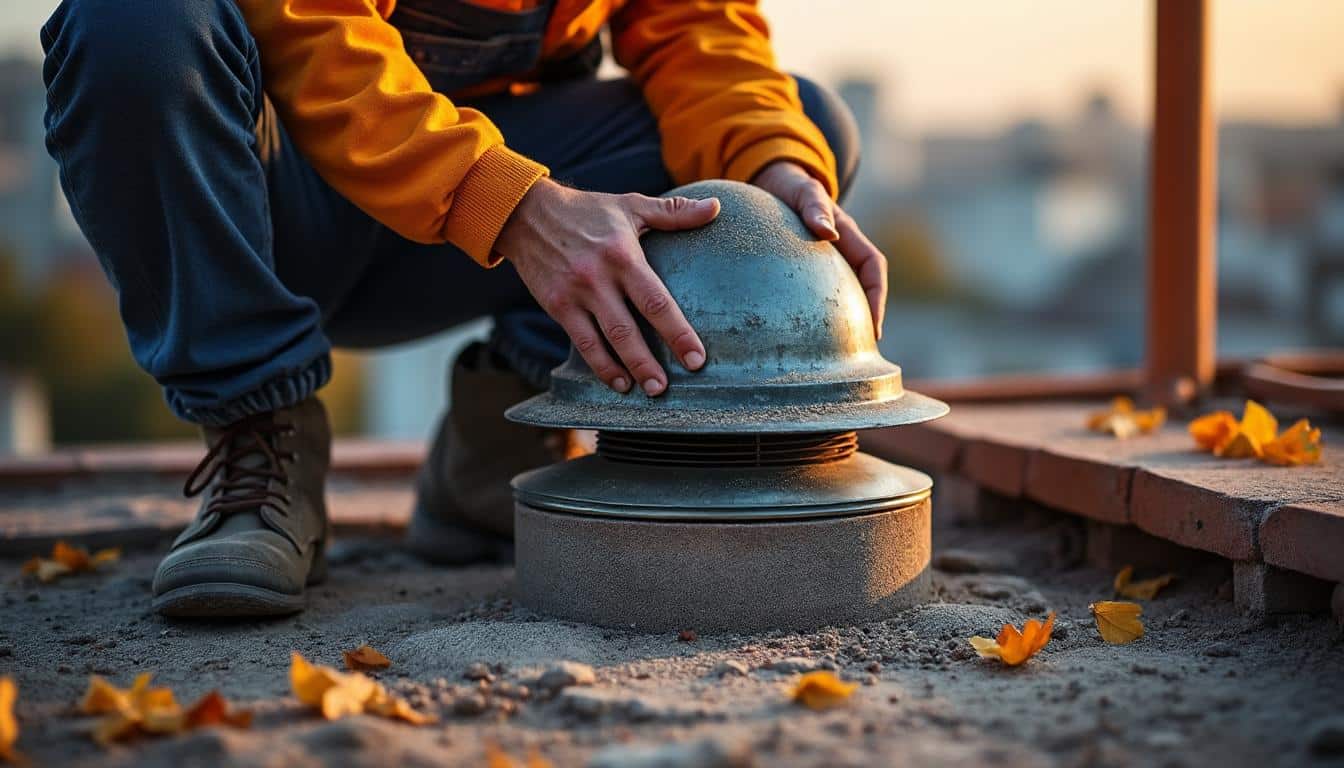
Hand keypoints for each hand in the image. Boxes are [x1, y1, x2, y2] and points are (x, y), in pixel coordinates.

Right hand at [494, 178, 719, 395]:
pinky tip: (617, 381)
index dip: (677, 333)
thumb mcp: (631, 205)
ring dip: (627, 369)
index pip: (656, 301)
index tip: (696, 358)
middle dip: (650, 362)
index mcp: (623, 254)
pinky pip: (581, 342)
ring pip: (604, 341)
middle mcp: (598, 277)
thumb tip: (716, 207)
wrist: (526, 213)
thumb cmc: (587, 210)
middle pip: (629, 329)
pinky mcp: (556, 305)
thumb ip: (674, 212)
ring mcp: (575, 294)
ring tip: (648, 390)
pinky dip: (600, 364)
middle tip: (668, 388)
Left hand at [751, 161, 887, 337]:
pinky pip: (816, 294)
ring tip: (834, 352)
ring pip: (841, 293)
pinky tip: (801, 334)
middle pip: (862, 287)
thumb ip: (813, 206)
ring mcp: (825, 260)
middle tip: (859, 349)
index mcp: (848, 235)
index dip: (878, 296)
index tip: (873, 326)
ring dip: (844, 318)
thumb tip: (828, 233)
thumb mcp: (801, 191)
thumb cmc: (789, 186)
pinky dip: (815, 313)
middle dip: (866, 317)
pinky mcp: (805, 269)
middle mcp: (841, 250)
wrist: (772, 181)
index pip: (873, 267)